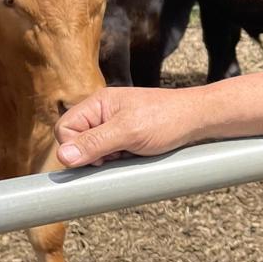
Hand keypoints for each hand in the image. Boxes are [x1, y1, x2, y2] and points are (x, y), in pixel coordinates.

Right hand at [55, 72, 262, 167]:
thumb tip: (62, 156)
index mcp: (98, 103)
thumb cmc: (167, 119)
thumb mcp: (129, 132)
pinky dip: (118, 158)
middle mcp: (103, 112)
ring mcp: (114, 124)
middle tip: (116, 154)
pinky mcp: (126, 136)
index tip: (99, 156)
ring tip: (129, 153)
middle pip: (76, 141)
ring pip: (93, 150)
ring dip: (106, 158)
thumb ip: (95, 143)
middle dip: (92, 154)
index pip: (64, 128)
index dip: (74, 147)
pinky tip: (133, 156)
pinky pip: (109, 152)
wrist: (199, 119)